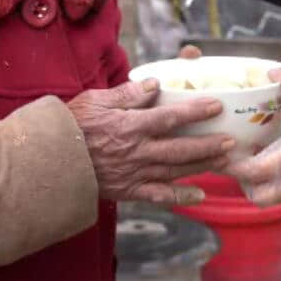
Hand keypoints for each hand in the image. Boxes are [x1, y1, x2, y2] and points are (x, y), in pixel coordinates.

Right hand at [67, 78, 233, 204]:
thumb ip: (128, 93)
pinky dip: (180, 196)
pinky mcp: (128, 190)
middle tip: (231, 140)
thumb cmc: (70, 125)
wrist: (49, 161)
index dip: (195, 112)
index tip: (216, 105)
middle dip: (208, 144)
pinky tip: (200, 195)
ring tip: (224, 160)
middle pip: (180, 148)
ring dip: (201, 166)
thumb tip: (155, 83)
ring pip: (175, 170)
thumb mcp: (96, 100)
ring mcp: (134, 173)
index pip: (170, 117)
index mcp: (129, 126)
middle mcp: (136, 151)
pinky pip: (158, 195)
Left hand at [228, 66, 280, 204]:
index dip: (230, 163)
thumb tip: (271, 71)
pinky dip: (276, 181)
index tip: (222, 149)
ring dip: (259, 184)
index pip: (249, 171)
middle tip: (237, 158)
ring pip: (271, 198)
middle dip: (242, 181)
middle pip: (256, 195)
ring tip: (256, 159)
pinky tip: (277, 157)